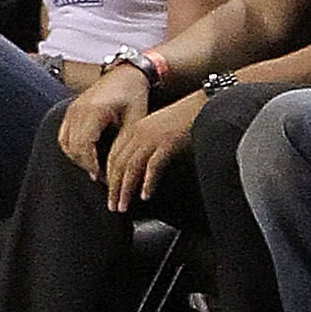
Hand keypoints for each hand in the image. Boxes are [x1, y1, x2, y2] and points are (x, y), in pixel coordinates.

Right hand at [57, 64, 144, 177]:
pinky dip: (72, 148)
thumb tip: (119, 169)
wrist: (126, 73)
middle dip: (86, 165)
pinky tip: (87, 155)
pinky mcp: (71, 110)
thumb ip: (124, 144)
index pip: (84, 145)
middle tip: (103, 177)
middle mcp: (78, 109)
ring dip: (78, 158)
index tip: (103, 177)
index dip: (91, 165)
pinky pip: (64, 135)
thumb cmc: (133, 95)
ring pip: (65, 143)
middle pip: (72, 147)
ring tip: (95, 168)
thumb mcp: (135, 120)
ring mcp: (72, 109)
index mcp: (94, 111)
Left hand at [106, 95, 202, 210]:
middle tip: (113, 205)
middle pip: (118, 164)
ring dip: (126, 190)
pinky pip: (152, 166)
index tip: (108, 191)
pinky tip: (146, 195)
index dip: (108, 175)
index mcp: (134, 129)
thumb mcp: (157, 131)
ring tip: (124, 205)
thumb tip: (139, 171)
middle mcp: (139, 133)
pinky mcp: (167, 143)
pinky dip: (148, 183)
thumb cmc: (183, 120)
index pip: (113, 155)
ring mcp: (152, 138)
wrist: (202, 106)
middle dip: (113, 188)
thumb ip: (146, 147)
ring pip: (131, 167)